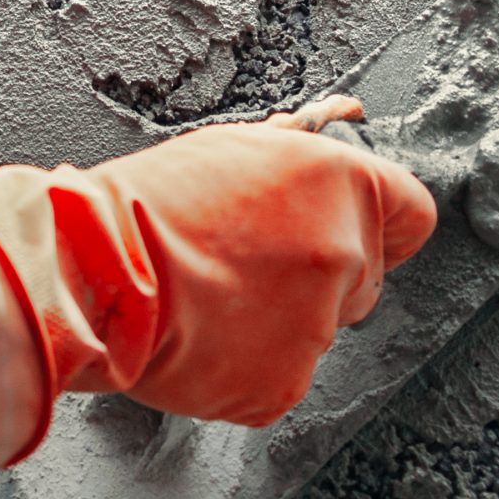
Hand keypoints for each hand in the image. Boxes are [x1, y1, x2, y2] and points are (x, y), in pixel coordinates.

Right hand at [0, 97, 435, 496]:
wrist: (85, 271)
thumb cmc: (147, 201)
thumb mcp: (235, 148)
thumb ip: (307, 143)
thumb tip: (348, 113)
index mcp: (342, 185)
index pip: (413, 215)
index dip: (377, 225)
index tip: (343, 231)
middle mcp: (345, 255)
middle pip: (364, 278)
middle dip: (319, 276)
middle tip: (243, 264)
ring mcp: (317, 327)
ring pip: (318, 332)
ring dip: (277, 322)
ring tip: (205, 298)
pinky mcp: (282, 385)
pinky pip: (279, 378)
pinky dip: (245, 367)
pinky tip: (198, 336)